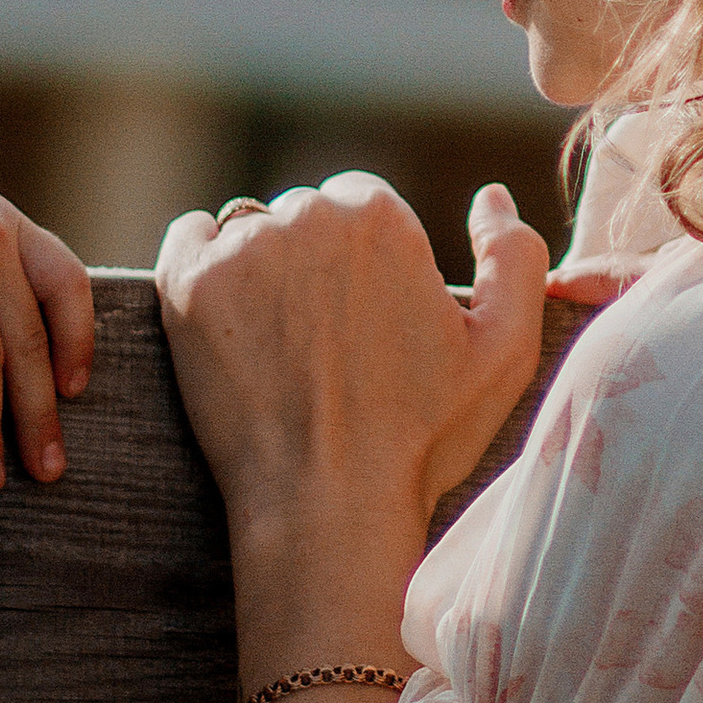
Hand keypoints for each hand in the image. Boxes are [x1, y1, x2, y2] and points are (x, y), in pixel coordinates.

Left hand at [157, 176, 547, 547]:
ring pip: (251, 229)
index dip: (367, 259)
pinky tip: (225, 315)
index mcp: (381, 219)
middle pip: (306, 213)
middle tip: (323, 338)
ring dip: (260, 265)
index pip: (362, 202)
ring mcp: (242, 250)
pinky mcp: (187, 284)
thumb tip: (489, 196)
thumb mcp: (507, 350)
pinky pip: (189, 236)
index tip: (365, 315)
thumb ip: (515, 256)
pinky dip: (202, 260)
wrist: (328, 506)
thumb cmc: (422, 436)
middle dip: (314, 259)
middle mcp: (309, 217)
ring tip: (276, 340)